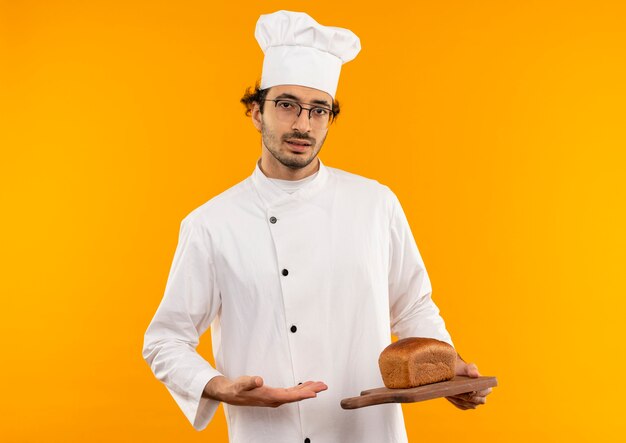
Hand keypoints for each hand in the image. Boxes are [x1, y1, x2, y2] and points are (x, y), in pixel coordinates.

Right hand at [203, 375, 327, 407]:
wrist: (230, 393)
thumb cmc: (236, 388)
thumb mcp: (241, 383)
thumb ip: (250, 382)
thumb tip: (259, 380)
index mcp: (269, 396)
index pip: (289, 396)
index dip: (302, 394)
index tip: (315, 393)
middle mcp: (274, 399)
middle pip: (296, 396)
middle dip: (311, 391)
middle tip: (324, 386)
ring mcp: (274, 397)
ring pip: (295, 394)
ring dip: (307, 389)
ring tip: (319, 384)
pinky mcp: (273, 394)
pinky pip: (290, 392)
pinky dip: (300, 389)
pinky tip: (306, 385)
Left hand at [445, 356, 491, 409]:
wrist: (455, 375)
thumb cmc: (464, 370)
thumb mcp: (467, 367)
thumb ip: (472, 369)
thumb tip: (476, 374)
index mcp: (486, 388)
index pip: (483, 392)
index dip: (477, 391)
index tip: (469, 388)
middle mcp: (482, 398)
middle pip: (475, 400)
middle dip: (466, 396)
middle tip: (457, 390)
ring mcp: (473, 403)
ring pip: (467, 404)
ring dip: (459, 398)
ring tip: (452, 391)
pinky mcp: (464, 406)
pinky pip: (460, 406)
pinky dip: (455, 401)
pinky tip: (450, 395)